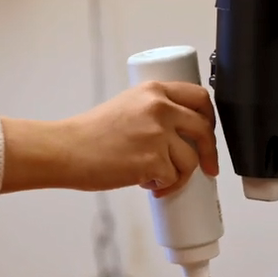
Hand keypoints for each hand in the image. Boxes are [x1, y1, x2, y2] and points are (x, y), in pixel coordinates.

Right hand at [2, 81, 220, 196]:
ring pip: (190, 160)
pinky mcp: (153, 160)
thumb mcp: (126, 106)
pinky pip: (173, 177)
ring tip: (157, 178)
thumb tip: (180, 132)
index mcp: (153, 91)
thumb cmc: (91, 133)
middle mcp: (159, 108)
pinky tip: (147, 184)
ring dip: (180, 174)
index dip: (210, 117)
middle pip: (203, 129)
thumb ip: (153, 111)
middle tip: (208, 167)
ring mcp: (157, 135)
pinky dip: (164, 185)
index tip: (209, 131)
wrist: (67, 149)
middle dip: (209, 153)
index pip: (199, 97)